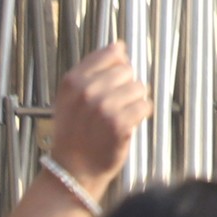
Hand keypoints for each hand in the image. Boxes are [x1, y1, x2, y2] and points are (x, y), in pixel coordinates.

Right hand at [46, 44, 150, 190]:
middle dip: (126, 87)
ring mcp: (103, 107)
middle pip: (128, 70)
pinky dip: (141, 115)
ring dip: (134, 102)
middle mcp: (86, 91)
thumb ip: (93, 70)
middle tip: (113, 105)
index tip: (114, 80)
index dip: (118, 66)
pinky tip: (127, 124)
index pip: (111, 53)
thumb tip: (120, 47)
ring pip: (139, 88)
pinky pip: (145, 106)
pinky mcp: (120, 124)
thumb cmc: (75, 133)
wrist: (73, 169)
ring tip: (119, 116)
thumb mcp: (71, 97)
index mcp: (73, 81)